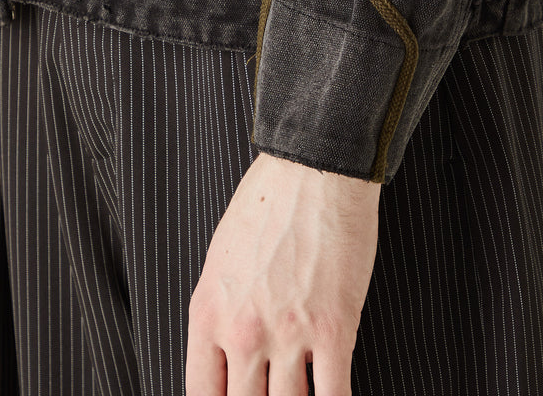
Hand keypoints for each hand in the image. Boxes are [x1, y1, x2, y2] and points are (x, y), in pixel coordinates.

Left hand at [186, 151, 380, 394]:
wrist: (314, 168)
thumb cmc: (269, 200)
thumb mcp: (222, 256)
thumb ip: (222, 310)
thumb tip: (233, 351)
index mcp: (208, 313)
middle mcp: (242, 333)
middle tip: (271, 393)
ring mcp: (288, 334)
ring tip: (301, 393)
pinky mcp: (334, 329)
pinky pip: (334, 395)